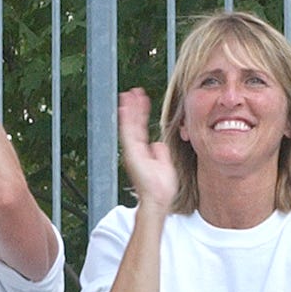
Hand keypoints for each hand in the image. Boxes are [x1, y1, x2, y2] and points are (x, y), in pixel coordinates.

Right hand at [116, 88, 178, 209]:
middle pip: (133, 124)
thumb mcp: (165, 165)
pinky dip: (126, 119)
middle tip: (133, 92)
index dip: (141, 114)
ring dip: (129, 109)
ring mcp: (132, 151)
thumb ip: (161, 153)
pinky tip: (125, 107)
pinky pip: (127, 132)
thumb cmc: (162, 188)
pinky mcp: (131, 153)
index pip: (140, 128)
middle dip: (134, 108)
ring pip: (128, 125)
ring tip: (129, 94)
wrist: (158, 199)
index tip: (143, 100)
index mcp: (142, 152)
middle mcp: (135, 150)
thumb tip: (158, 144)